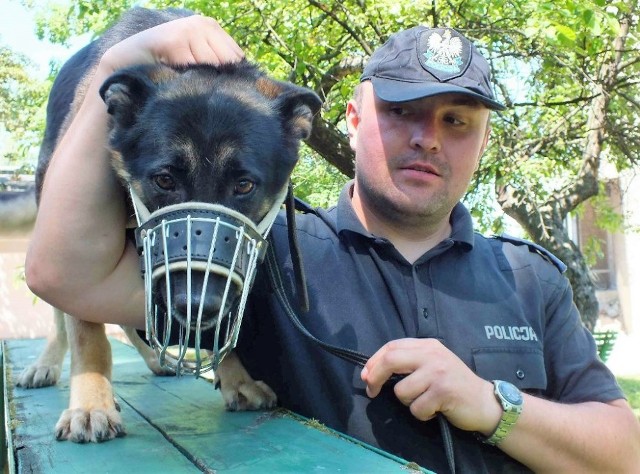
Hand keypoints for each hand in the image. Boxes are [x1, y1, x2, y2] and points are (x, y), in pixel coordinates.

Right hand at [101, 15, 244, 73]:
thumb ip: (218, 60)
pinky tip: (178, 76)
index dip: (232, 74)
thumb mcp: (197, 55)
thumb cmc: (170, 62)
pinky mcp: (175, 41)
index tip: (225, 87)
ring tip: (188, 79)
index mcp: (211, 25)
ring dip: (202, 79)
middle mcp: (202, 24)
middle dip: (219, 77)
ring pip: (211, 66)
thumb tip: (247, 77)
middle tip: (204, 86)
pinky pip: (193, 68)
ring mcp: (189, 30)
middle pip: (226, 61)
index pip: (236, 55)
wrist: (134, 56)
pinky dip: (188, 77)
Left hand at [361, 338, 500, 433]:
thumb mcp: (432, 364)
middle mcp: (432, 355)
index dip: (374, 361)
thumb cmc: (454, 385)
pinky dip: (422, 414)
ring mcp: (438, 372)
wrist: (484, 402)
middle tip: (371, 392)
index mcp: (427, 345)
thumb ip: (407, 363)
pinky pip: (416, 409)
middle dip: (374, 377)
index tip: (366, 376)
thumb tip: (370, 372)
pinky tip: (436, 410)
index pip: (392, 347)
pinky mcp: (443, 392)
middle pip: (391, 361)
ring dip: (408, 402)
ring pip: (401, 391)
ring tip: (426, 401)